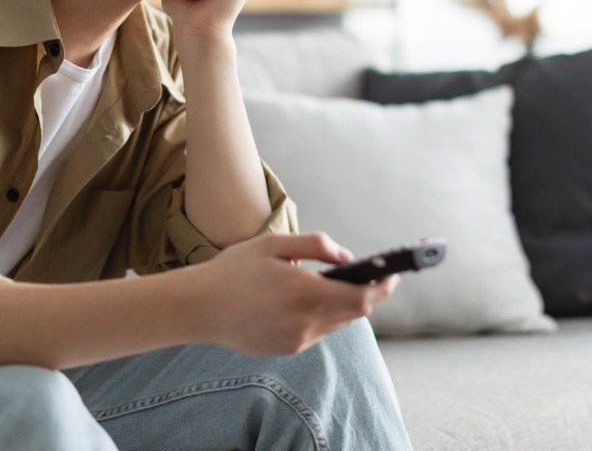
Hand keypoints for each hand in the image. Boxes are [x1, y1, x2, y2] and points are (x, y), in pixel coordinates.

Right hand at [192, 232, 398, 356]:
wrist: (199, 308)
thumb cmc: (234, 270)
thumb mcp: (274, 243)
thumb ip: (316, 246)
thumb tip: (347, 257)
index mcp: (303, 292)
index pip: (361, 297)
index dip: (383, 286)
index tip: (392, 273)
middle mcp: (304, 322)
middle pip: (355, 313)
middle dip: (367, 293)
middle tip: (372, 274)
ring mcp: (296, 340)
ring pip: (337, 323)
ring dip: (344, 304)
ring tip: (339, 283)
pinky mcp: (287, 349)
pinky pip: (318, 331)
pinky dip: (322, 315)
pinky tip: (309, 299)